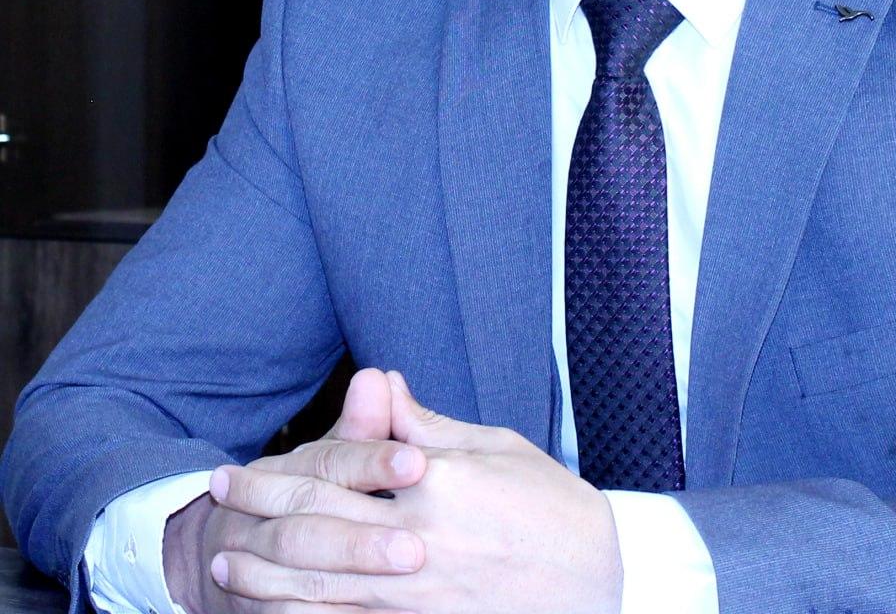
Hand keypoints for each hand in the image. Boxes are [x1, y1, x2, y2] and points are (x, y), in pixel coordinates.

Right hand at [163, 368, 428, 613]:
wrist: (224, 556)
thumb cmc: (313, 495)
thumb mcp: (334, 458)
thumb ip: (362, 427)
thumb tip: (379, 377)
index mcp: (290, 468)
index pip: (330, 461)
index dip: (372, 460)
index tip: (418, 463)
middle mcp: (263, 512)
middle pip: (312, 519)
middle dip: (364, 535)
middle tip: (418, 546)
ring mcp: (251, 562)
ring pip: (299, 571)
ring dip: (349, 573)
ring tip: (407, 571)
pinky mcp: (260, 606)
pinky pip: (287, 613)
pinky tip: (367, 613)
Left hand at [206, 371, 623, 613]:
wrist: (602, 582)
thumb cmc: (554, 506)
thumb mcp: (495, 448)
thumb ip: (425, 424)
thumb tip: (379, 382)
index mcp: (433, 483)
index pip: (334, 473)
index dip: (275, 472)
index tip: (236, 467)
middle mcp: (416, 539)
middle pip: (313, 526)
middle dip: (256, 514)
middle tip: (215, 500)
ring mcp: (416, 596)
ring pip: (317, 585)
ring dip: (265, 574)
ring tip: (224, 563)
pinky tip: (273, 611)